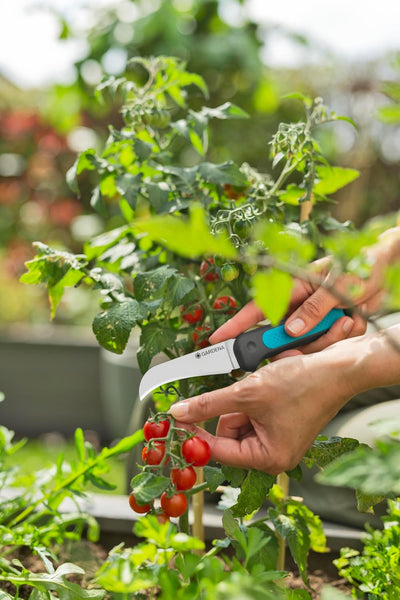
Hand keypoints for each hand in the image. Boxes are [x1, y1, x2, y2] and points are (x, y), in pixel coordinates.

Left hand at [170, 337, 360, 472]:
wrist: (338, 368)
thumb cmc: (303, 384)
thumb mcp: (247, 392)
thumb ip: (209, 404)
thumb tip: (179, 413)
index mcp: (269, 458)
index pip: (219, 450)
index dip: (197, 433)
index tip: (179, 418)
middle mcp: (275, 455)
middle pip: (229, 436)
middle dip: (230, 411)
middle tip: (244, 392)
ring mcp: (280, 440)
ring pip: (240, 422)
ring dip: (242, 401)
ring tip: (261, 386)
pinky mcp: (283, 425)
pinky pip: (255, 414)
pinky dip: (253, 399)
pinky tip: (267, 385)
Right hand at [210, 248, 389, 350]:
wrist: (388, 264)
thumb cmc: (363, 263)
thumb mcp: (338, 286)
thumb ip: (314, 310)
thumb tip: (291, 331)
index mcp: (294, 287)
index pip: (257, 309)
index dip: (236, 325)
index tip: (218, 339)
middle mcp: (300, 304)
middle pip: (283, 335)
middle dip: (302, 342)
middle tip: (320, 334)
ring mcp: (313, 317)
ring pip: (308, 344)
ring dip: (330, 337)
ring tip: (350, 317)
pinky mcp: (328, 326)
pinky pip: (328, 344)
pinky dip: (343, 336)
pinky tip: (356, 317)